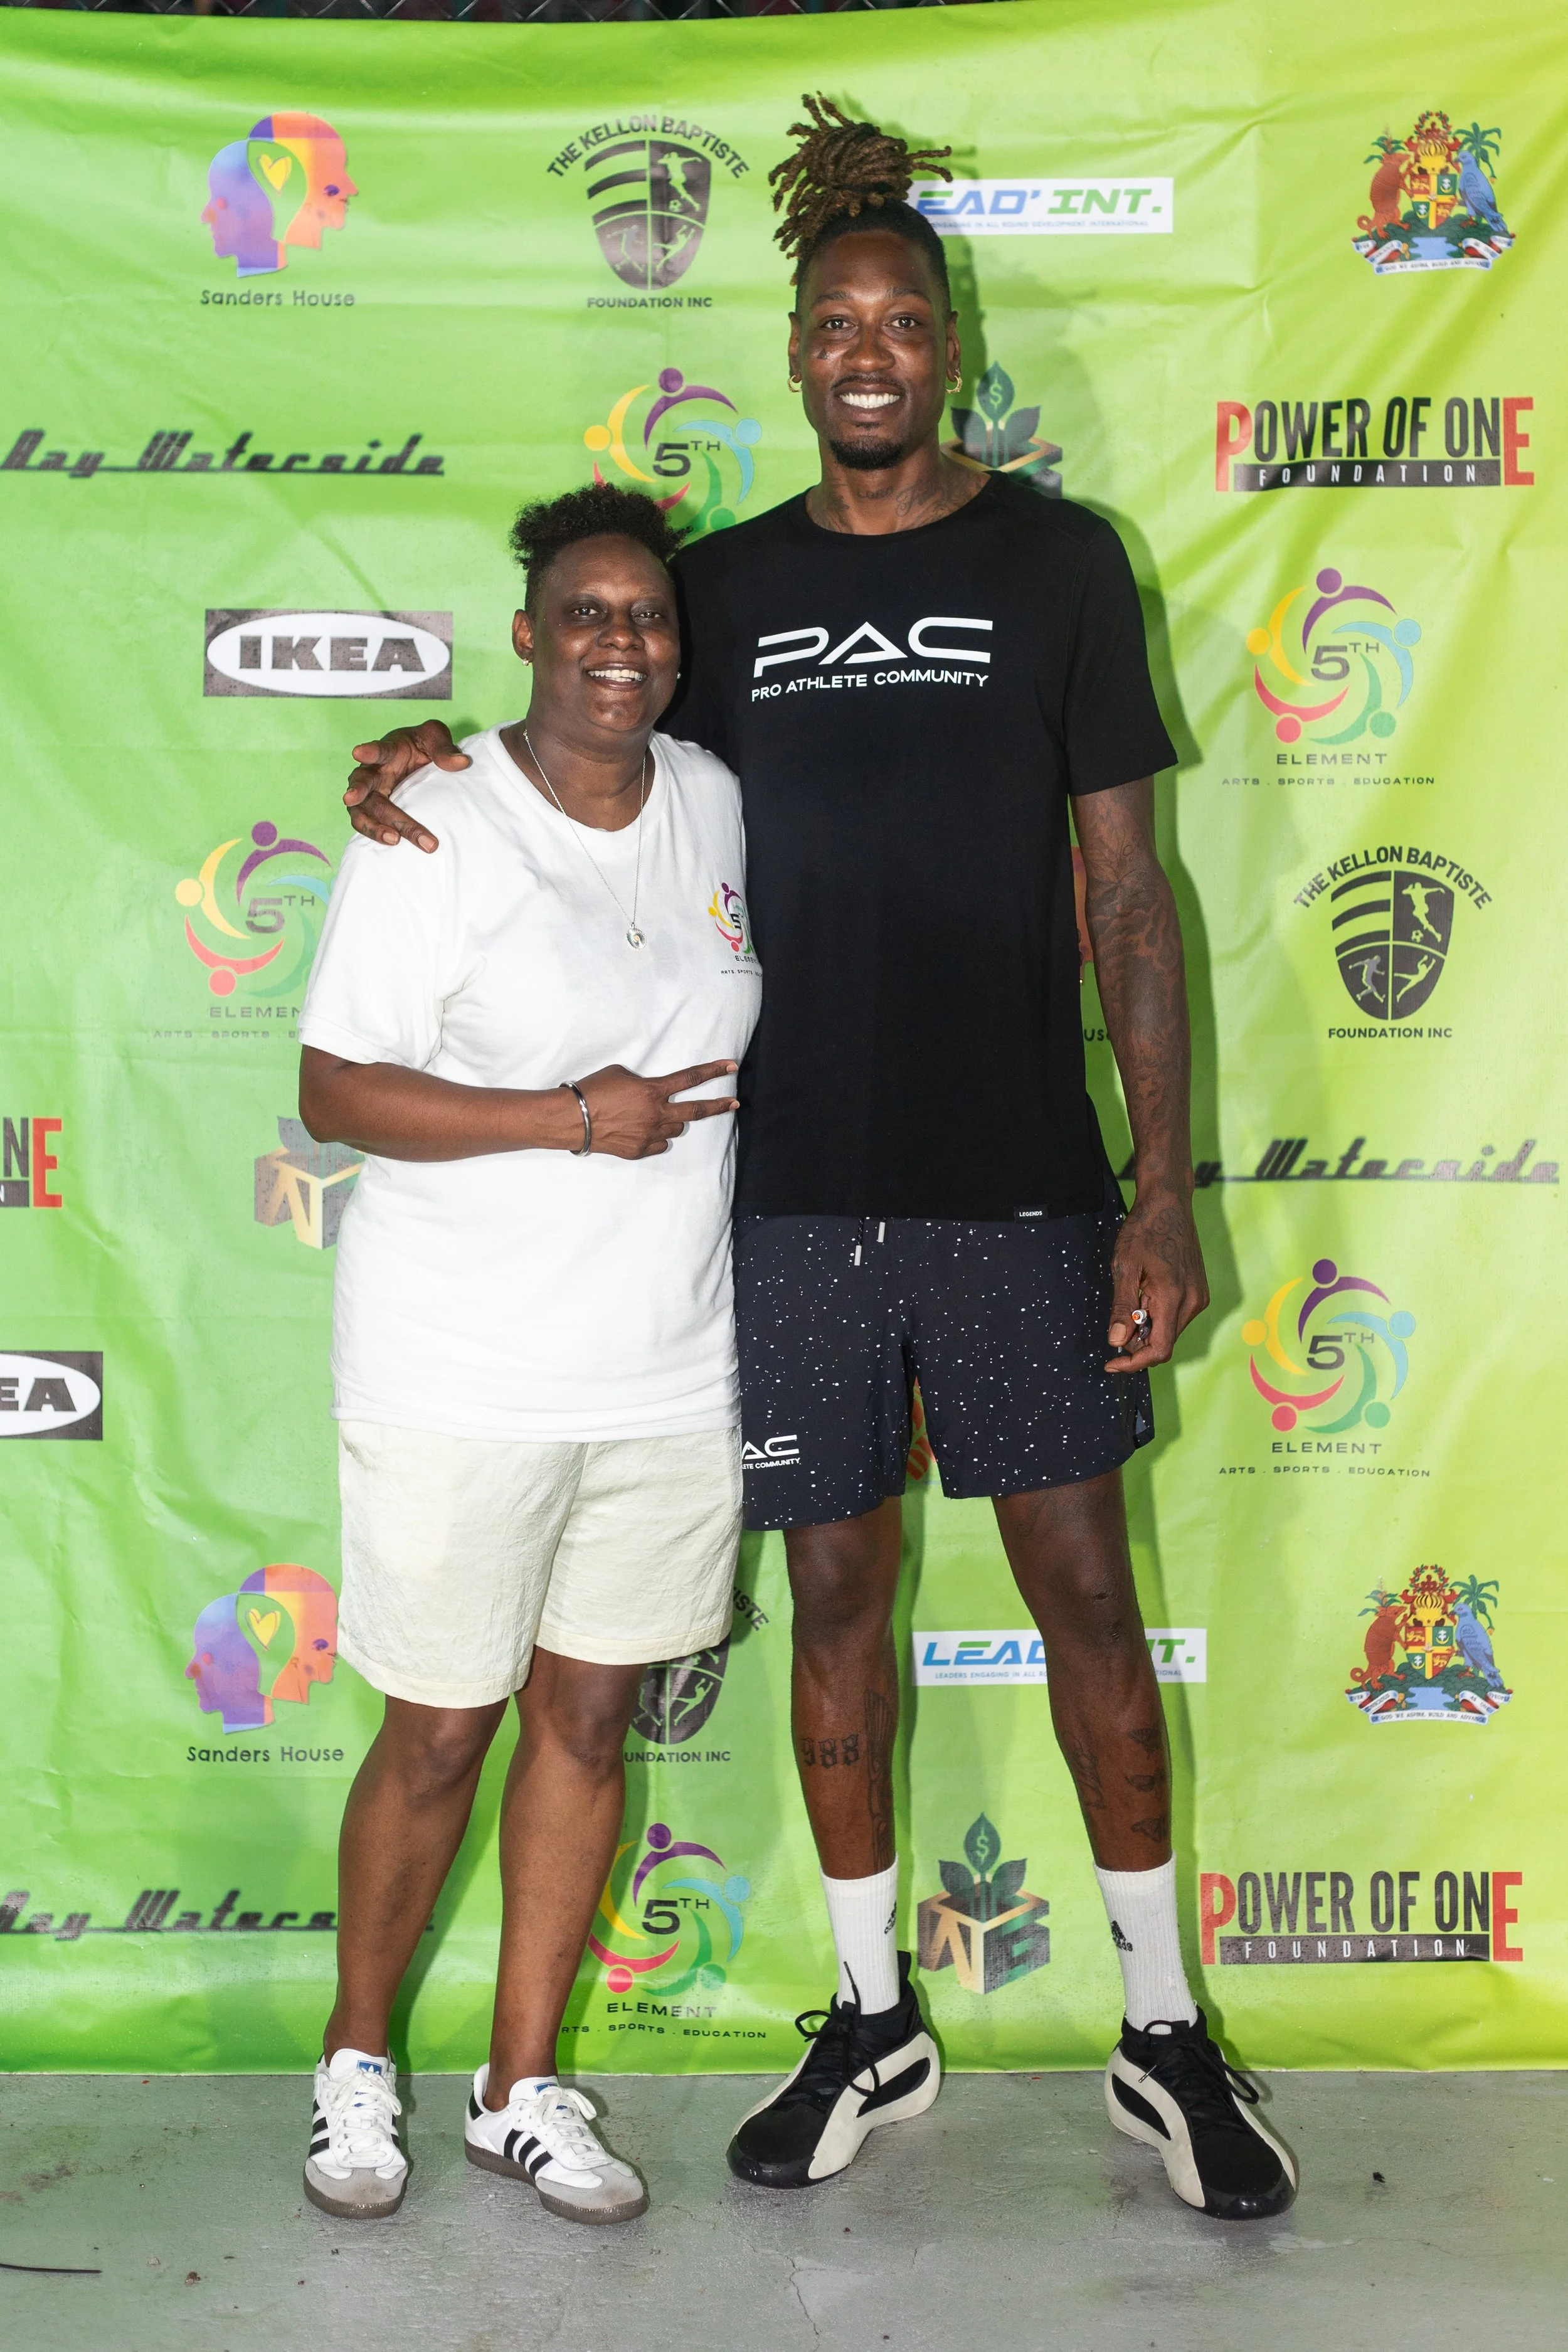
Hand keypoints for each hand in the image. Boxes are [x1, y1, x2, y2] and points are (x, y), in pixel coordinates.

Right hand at [344, 721, 470, 852]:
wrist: (418, 760)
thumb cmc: (423, 746)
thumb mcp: (436, 738)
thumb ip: (445, 749)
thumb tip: (461, 763)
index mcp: (389, 750)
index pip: (379, 750)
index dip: (369, 751)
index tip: (358, 752)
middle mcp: (374, 772)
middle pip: (364, 783)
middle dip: (358, 792)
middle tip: (351, 798)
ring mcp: (371, 793)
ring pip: (361, 810)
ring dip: (373, 825)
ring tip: (393, 839)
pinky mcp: (374, 811)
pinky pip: (368, 824)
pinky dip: (376, 834)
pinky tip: (394, 844)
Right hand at [575, 1063, 739, 1159]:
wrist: (572, 1118)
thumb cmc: (593, 1090)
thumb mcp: (621, 1074)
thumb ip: (643, 1083)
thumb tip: (651, 1093)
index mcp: (653, 1091)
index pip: (690, 1078)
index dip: (713, 1071)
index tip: (731, 1067)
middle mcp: (656, 1114)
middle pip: (695, 1111)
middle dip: (718, 1106)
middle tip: (733, 1104)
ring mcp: (649, 1135)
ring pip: (675, 1130)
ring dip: (672, 1122)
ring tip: (658, 1116)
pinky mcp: (639, 1151)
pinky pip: (658, 1144)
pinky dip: (656, 1138)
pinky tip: (642, 1131)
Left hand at [1105, 1185, 1208, 1371]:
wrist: (1169, 1204)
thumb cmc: (1144, 1230)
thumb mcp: (1124, 1267)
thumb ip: (1121, 1307)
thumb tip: (1116, 1342)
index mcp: (1174, 1297)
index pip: (1159, 1350)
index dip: (1133, 1363)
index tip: (1111, 1363)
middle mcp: (1193, 1302)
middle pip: (1164, 1343)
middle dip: (1137, 1343)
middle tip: (1117, 1322)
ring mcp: (1199, 1297)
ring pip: (1170, 1331)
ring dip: (1147, 1328)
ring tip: (1132, 1298)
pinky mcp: (1199, 1292)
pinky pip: (1176, 1317)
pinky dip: (1158, 1317)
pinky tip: (1145, 1295)